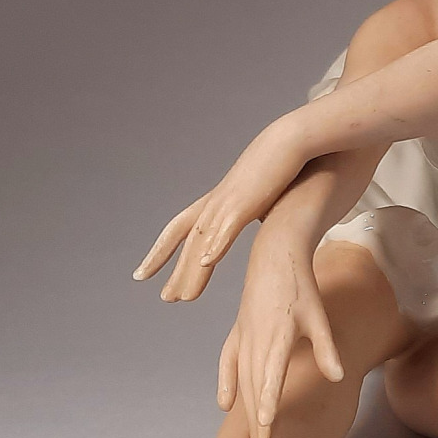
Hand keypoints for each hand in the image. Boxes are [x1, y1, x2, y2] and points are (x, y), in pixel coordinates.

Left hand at [133, 118, 307, 301]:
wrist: (292, 140)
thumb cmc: (282, 165)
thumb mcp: (265, 194)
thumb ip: (258, 211)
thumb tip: (265, 224)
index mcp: (219, 200)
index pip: (181, 228)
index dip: (163, 250)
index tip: (146, 272)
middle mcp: (216, 201)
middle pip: (185, 239)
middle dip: (170, 267)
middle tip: (165, 298)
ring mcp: (228, 201)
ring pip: (202, 240)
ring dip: (191, 270)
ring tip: (181, 297)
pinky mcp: (247, 201)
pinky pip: (228, 226)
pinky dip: (217, 244)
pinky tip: (208, 263)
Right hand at [219, 229, 343, 437]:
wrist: (274, 255)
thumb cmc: (301, 285)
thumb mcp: (318, 316)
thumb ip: (325, 348)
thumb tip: (338, 377)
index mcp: (278, 335)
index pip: (271, 376)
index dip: (268, 403)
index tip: (266, 426)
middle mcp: (256, 338)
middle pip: (255, 384)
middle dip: (258, 416)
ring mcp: (244, 335)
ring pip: (243, 377)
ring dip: (246, 406)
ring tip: (251, 433)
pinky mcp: (238, 329)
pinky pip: (228, 361)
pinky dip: (227, 383)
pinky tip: (225, 404)